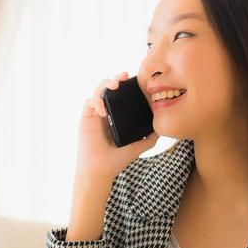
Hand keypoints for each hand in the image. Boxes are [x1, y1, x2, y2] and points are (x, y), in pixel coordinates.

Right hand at [76, 70, 157, 189]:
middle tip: (125, 76)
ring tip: (114, 85)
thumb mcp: (138, 146)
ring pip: (97, 91)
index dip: (126, 85)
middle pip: (109, 88)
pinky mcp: (86, 119)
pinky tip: (104, 110)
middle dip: (116, 79)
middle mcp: (106, 113)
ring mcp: (95, 115)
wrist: (101, 170)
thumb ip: (150, 138)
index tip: (136, 81)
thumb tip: (162, 128)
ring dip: (105, 84)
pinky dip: (96, 101)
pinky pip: (89, 102)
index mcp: (117, 117)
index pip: (121, 96)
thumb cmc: (117, 160)